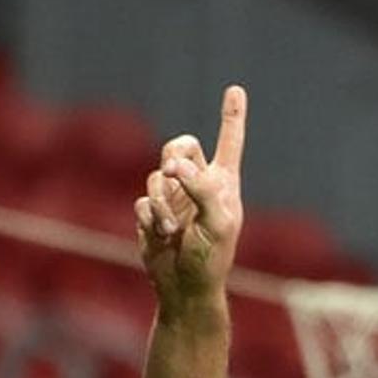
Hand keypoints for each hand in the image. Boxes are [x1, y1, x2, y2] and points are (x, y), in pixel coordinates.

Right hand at [136, 85, 246, 313]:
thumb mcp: (217, 223)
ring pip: (156, 174)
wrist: (185, 287)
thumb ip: (202, 188)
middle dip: (174, 156)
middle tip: (174, 173)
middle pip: (180, 145)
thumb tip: (176, 165)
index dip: (232, 116)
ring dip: (161, 201)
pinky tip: (160, 235)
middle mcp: (200, 185)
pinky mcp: (152, 211)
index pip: (229, 142)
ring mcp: (175, 197)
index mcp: (224, 184)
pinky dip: (149, 216)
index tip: (236, 89)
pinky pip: (142, 199)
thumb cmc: (212, 259)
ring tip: (171, 229)